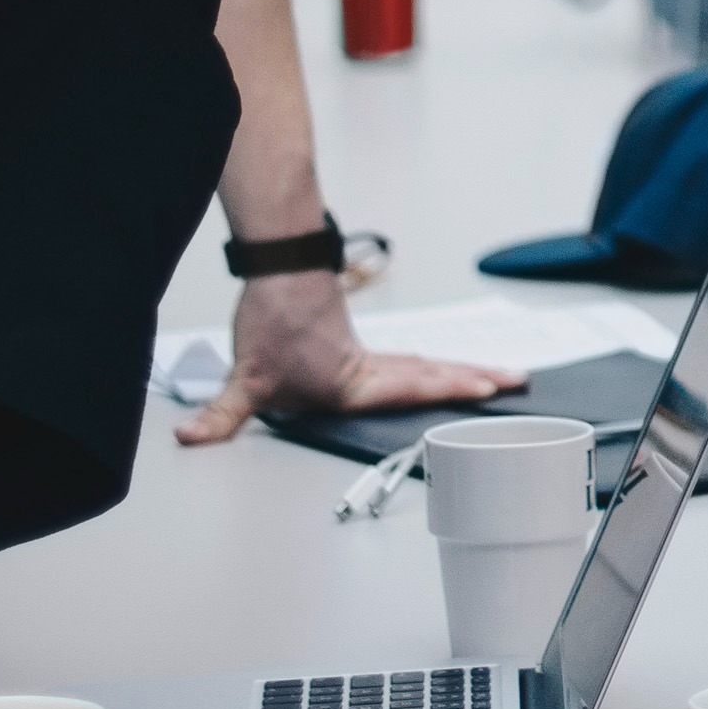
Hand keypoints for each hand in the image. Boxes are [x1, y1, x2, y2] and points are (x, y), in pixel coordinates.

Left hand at [173, 272, 530, 445]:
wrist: (279, 270)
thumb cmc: (271, 317)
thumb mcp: (243, 375)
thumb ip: (222, 414)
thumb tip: (190, 438)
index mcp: (350, 381)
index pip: (407, 387)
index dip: (446, 389)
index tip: (483, 387)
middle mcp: (369, 369)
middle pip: (432, 374)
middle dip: (476, 380)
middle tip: (518, 382)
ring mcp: (372, 357)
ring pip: (428, 366)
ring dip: (466, 373)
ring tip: (507, 377)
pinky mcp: (366, 350)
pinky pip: (413, 362)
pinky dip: (440, 370)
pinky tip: (454, 374)